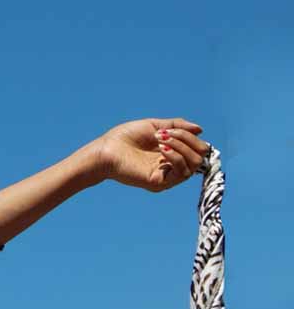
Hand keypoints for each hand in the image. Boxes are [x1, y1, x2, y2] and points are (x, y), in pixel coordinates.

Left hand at [93, 117, 209, 191]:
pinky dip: (176, 157)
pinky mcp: (160, 183)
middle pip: (200, 155)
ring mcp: (167, 175)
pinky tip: (161, 149)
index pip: (197, 147)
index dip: (190, 136)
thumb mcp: (155, 125)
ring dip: (181, 146)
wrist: (107, 149)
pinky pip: (182, 172)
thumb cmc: (125, 137)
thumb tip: (200, 130)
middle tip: (166, 133)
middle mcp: (172, 165)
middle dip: (187, 139)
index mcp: (171, 152)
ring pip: (194, 163)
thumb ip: (177, 126)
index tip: (170, 129)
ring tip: (160, 139)